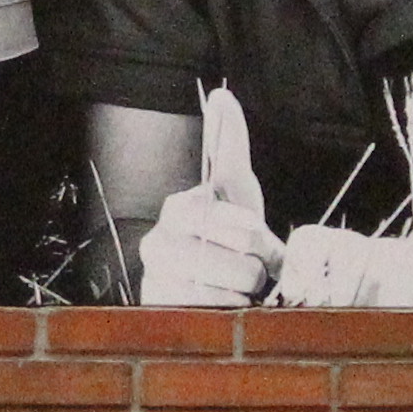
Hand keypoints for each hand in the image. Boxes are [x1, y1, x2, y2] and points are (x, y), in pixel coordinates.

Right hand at [131, 88, 279, 305]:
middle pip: (232, 264)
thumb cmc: (231, 234)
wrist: (219, 281)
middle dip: (254, 268)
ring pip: (224, 293)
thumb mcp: (236, 186)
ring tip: (238, 285)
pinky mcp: (161, 314)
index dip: (253, 235)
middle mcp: (156, 244)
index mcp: (177, 209)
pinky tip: (224, 304)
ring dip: (244, 293)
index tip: (257, 237)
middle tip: (250, 265)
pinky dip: (227, 313)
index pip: (229, 223)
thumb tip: (221, 94)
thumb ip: (229, 141)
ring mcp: (155, 281)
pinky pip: (211, 317)